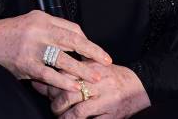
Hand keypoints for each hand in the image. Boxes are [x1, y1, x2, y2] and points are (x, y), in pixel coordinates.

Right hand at [0, 10, 111, 92]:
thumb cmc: (11, 34)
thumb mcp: (31, 23)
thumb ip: (51, 28)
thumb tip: (73, 36)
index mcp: (42, 18)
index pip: (71, 28)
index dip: (86, 40)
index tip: (96, 50)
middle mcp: (39, 30)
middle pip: (73, 40)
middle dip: (92, 51)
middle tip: (105, 61)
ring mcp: (33, 47)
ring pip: (64, 59)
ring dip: (82, 70)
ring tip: (94, 78)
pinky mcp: (26, 63)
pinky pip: (49, 74)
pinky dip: (63, 81)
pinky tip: (74, 86)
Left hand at [31, 59, 150, 117]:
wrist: (138, 85)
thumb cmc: (112, 75)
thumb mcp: (95, 64)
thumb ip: (74, 65)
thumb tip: (48, 67)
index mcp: (91, 68)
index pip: (65, 74)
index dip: (49, 82)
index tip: (38, 84)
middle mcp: (97, 83)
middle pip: (68, 94)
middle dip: (55, 104)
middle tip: (52, 107)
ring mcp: (105, 100)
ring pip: (78, 111)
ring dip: (65, 117)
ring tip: (60, 118)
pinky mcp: (111, 115)